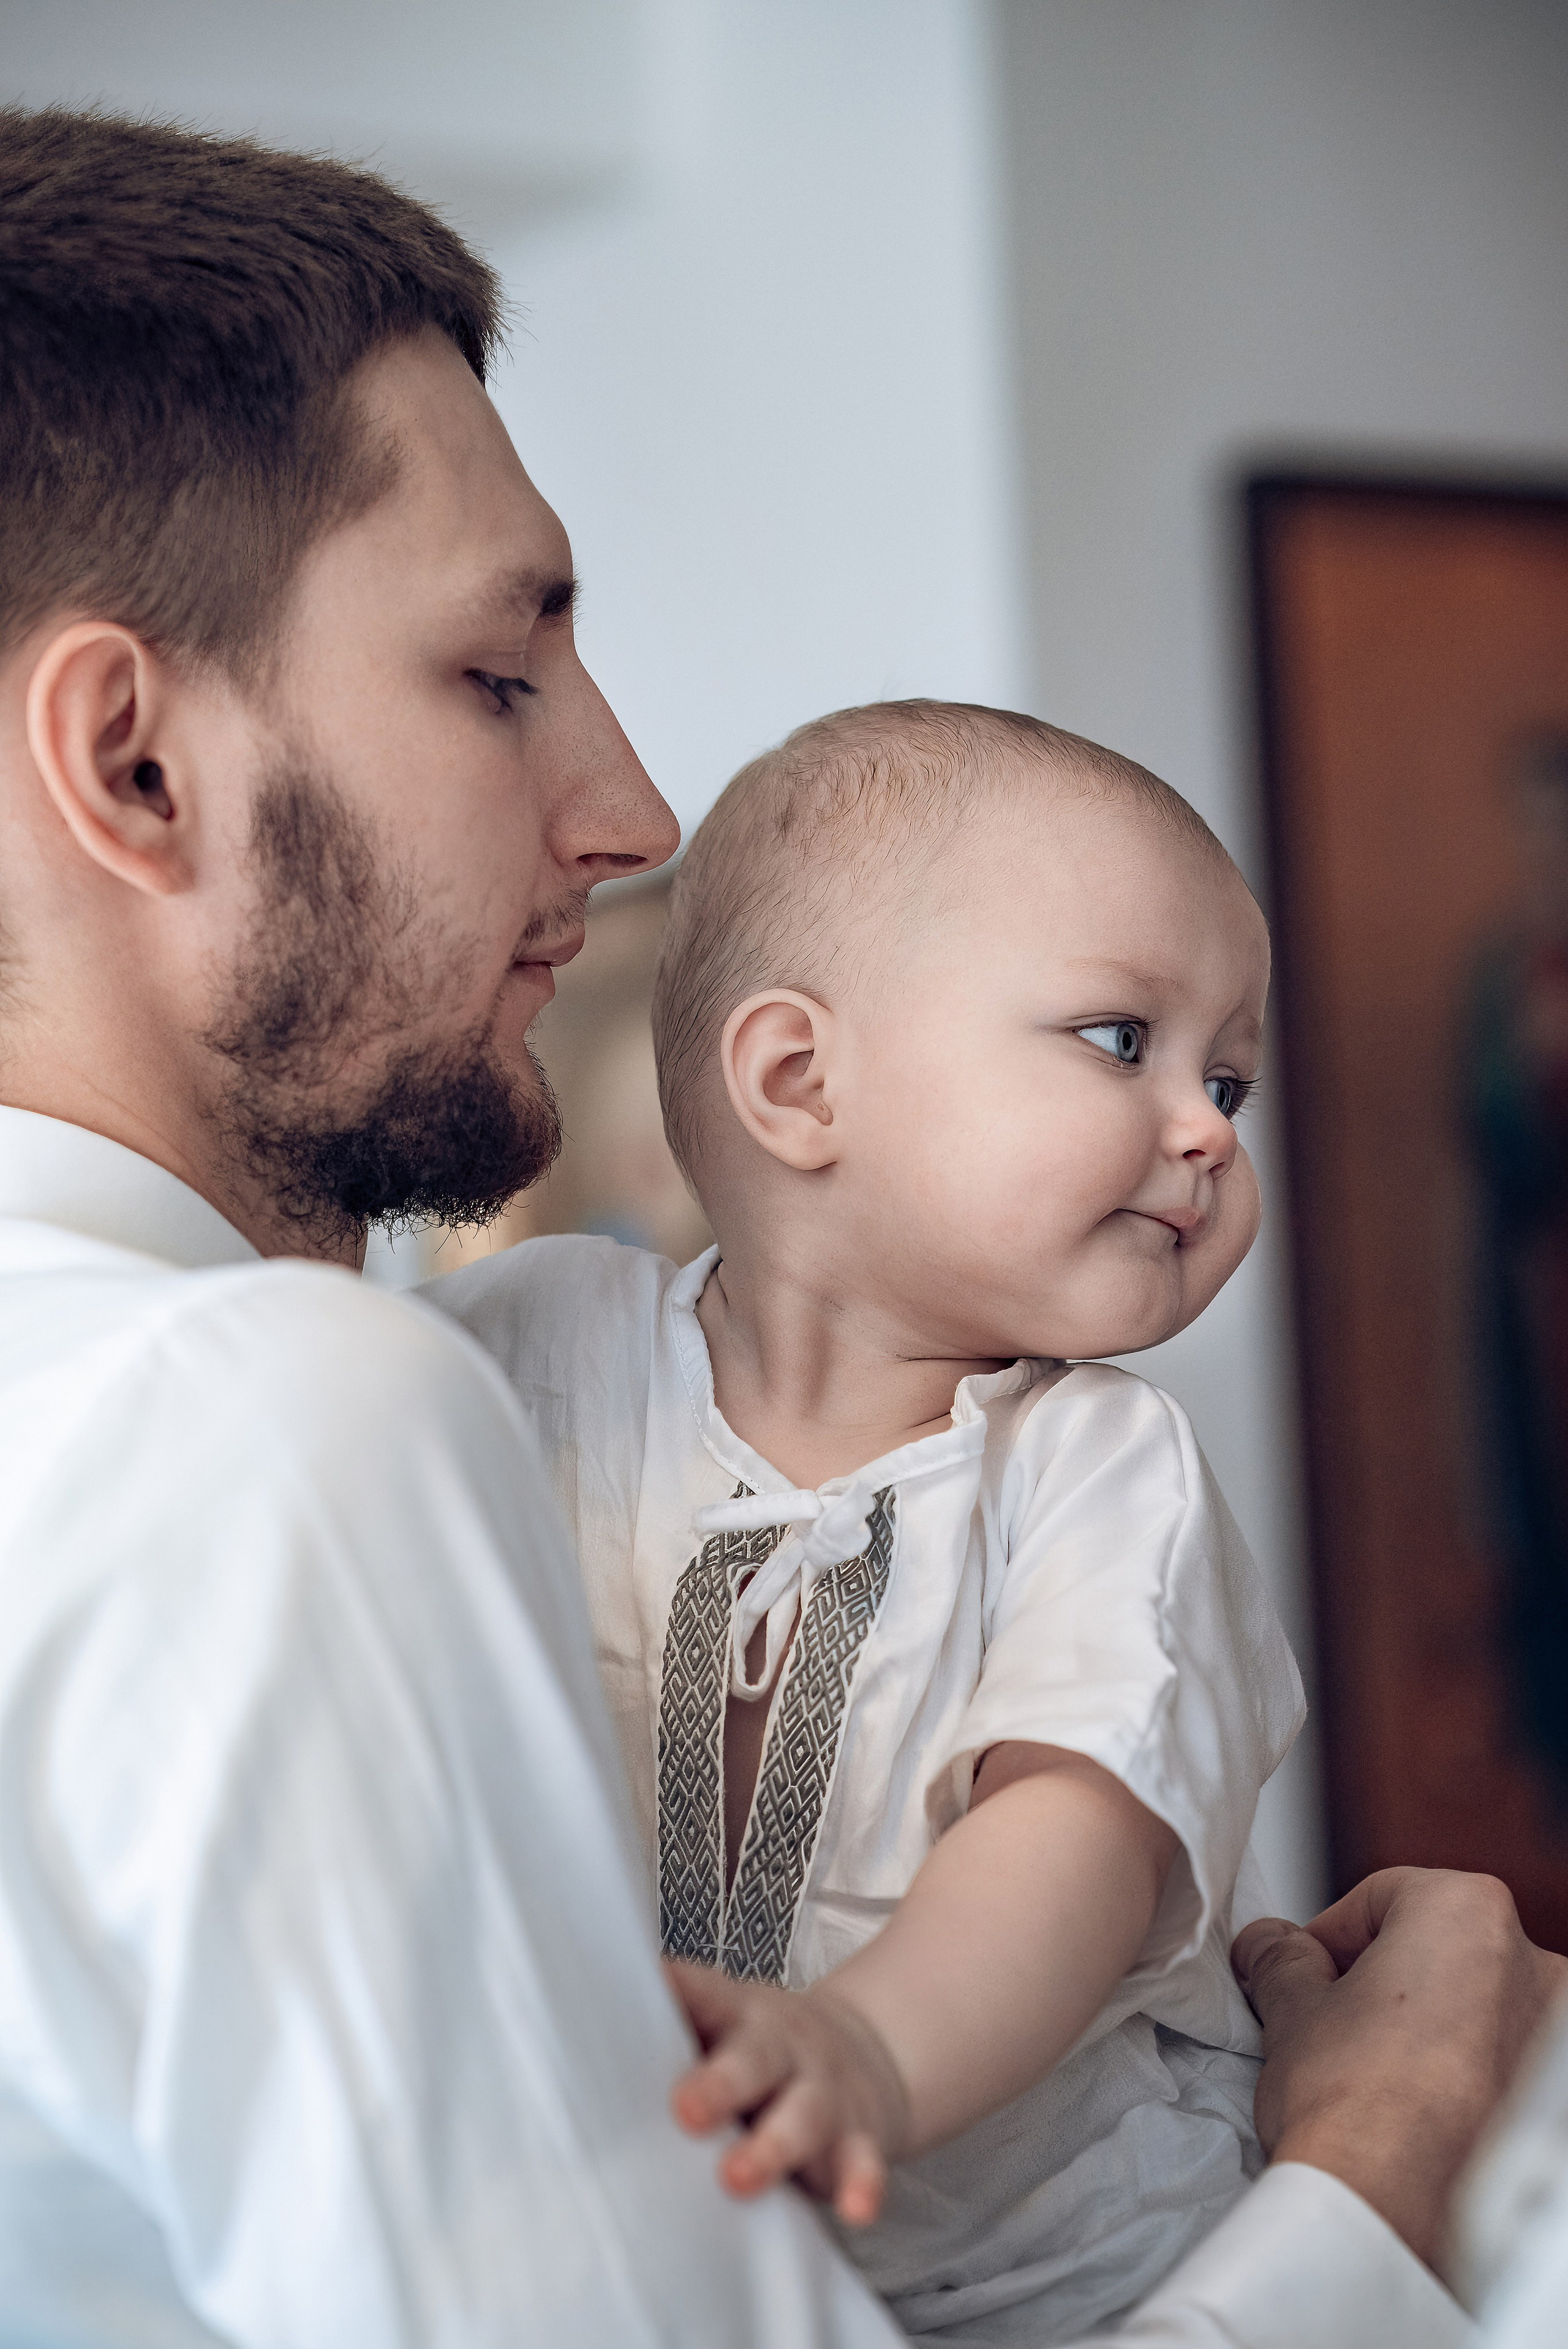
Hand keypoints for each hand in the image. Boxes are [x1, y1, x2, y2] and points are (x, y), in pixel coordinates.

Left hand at [665, 1959, 911, 2224]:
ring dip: (773, 2145)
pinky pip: (864, 2162)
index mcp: (740, 2014)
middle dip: (720, 2084)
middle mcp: (784, 2045)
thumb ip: (671, 2028)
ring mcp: (825, 2091)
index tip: (646, 1985)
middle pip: (753, 2057)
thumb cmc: (762, 2049)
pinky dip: (863, 2185)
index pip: (705, 1994)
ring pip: (803, 2114)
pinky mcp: (859, 2137)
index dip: (678, 1990)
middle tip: (684, 2111)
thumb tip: (569, 2029)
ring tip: (738, 2177)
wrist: (868, 2054)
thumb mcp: (726, 2024)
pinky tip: (855, 2211)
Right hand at [1233, 1867, 1567, 2271]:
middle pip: (1437, 1950)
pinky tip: (1415, 2108)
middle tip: (1329, 2022)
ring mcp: (1555, 2040)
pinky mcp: (1558, 2105)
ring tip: (1370, 2072)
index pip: (1381, 1898)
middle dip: (1382, 1980)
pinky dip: (1465, 2076)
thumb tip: (1272, 1947)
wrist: (1391, 2212)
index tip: (1300, 1972)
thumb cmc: (1355, 2107)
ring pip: (1474, 2010)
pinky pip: (1503, 2067)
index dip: (1327, 1937)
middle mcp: (1531, 1964)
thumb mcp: (1292, 2009)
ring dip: (1425, 2028)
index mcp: (1467, 1911)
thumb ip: (1282, 1959)